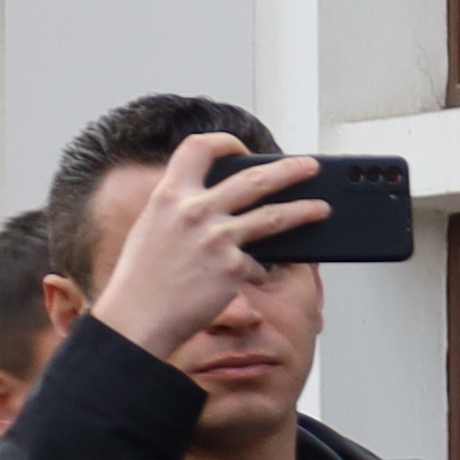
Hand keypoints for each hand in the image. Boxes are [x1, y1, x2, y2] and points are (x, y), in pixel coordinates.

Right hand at [85, 134, 329, 366]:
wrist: (137, 317)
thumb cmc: (143, 278)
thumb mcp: (153, 227)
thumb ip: (182, 208)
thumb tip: (219, 198)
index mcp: (168, 195)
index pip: (198, 148)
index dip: (225, 142)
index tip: (243, 148)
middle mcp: (195, 210)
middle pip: (254, 178)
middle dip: (289, 169)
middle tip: (310, 166)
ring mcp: (217, 238)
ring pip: (274, 216)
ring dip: (304, 210)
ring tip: (322, 208)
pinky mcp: (234, 267)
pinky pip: (259, 263)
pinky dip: (257, 269)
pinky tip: (253, 275)